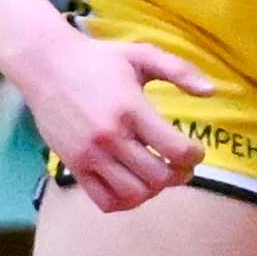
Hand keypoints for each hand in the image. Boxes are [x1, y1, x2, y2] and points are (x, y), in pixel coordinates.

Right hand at [22, 27, 210, 212]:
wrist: (45, 65)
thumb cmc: (98, 59)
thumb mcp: (141, 54)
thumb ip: (179, 70)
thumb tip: (212, 92)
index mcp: (131, 109)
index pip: (176, 150)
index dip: (194, 155)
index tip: (195, 149)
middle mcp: (110, 137)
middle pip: (158, 178)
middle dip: (179, 175)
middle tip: (181, 165)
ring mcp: (89, 155)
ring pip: (134, 194)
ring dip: (154, 190)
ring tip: (158, 174)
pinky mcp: (73, 166)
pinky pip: (105, 201)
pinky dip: (126, 201)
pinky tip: (133, 184)